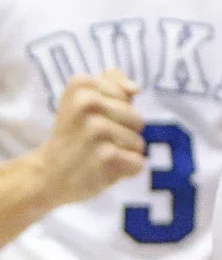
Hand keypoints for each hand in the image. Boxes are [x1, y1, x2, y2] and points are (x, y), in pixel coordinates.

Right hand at [34, 73, 144, 208]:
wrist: (46, 176)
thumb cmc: (73, 136)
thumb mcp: (85, 100)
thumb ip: (113, 82)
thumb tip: (135, 89)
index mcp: (81, 84)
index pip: (127, 94)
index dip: (115, 112)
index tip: (87, 122)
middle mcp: (88, 104)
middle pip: (137, 119)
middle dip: (120, 134)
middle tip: (91, 142)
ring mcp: (97, 130)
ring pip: (138, 141)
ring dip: (121, 154)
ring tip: (95, 156)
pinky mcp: (106, 156)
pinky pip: (138, 162)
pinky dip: (124, 171)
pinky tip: (100, 171)